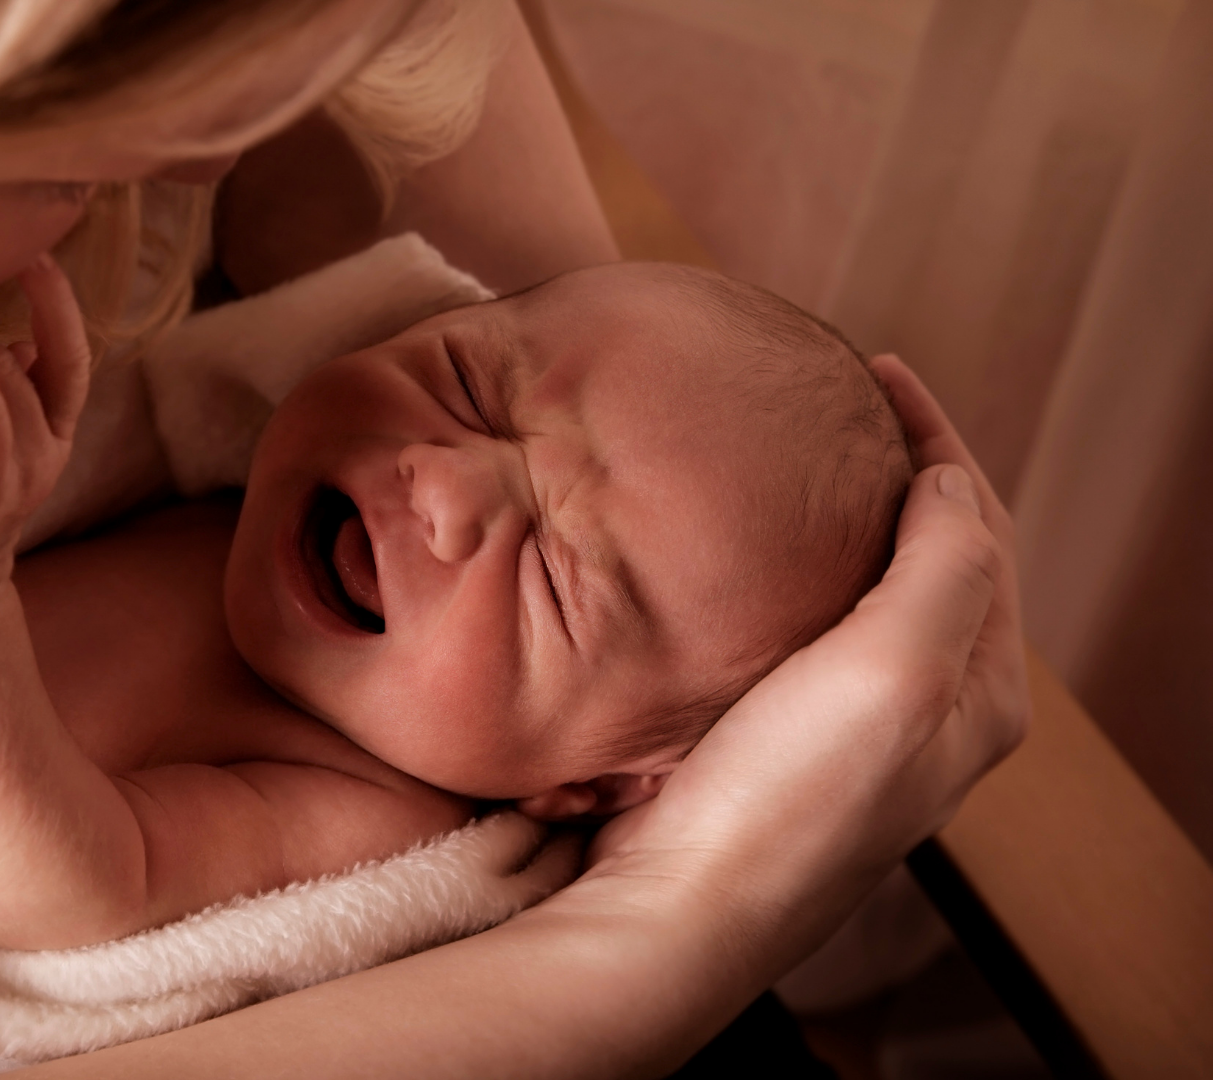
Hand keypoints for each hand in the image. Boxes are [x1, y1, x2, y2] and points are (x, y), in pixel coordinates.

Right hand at [580, 354, 1027, 954]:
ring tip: (791, 459)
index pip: (982, 530)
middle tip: (837, 403)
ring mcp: (852, 729)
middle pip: (931, 557)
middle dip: (897, 472)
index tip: (878, 371)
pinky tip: (741, 551)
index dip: (938, 439)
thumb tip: (944, 482)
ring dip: (840, 520)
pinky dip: (787, 570)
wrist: (677, 905)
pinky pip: (800, 628)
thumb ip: (942, 563)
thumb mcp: (892, 668)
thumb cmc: (785, 798)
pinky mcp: (781, 740)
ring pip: (863, 592)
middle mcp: (926, 711)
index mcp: (979, 691)